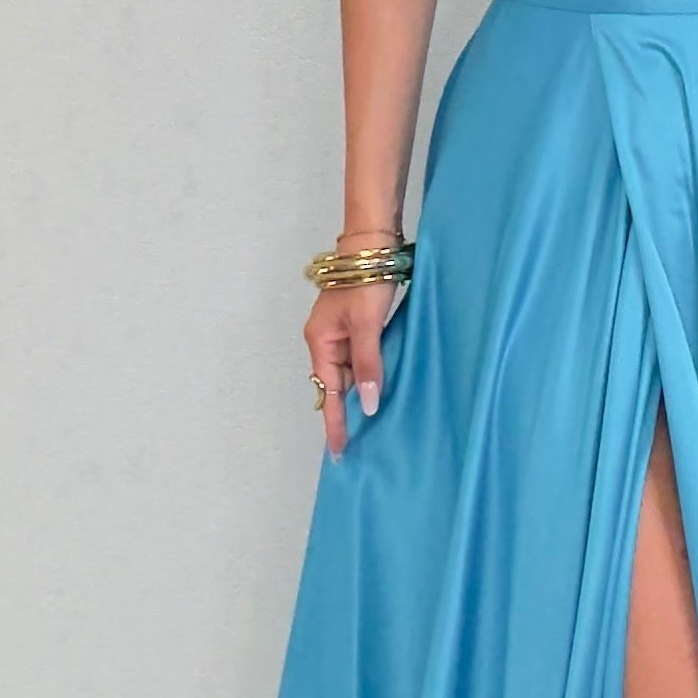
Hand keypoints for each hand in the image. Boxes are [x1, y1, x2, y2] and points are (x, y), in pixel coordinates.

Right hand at [305, 267, 405, 458]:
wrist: (371, 245)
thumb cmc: (366, 282)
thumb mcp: (367, 326)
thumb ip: (367, 365)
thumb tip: (366, 404)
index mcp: (321, 343)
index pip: (328, 393)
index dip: (334, 423)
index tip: (339, 451)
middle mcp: (325, 341)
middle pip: (335, 385)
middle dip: (344, 413)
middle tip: (357, 447)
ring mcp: (339, 333)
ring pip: (348, 373)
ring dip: (357, 395)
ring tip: (369, 427)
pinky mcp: (355, 326)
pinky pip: (358, 359)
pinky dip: (366, 375)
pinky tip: (377, 389)